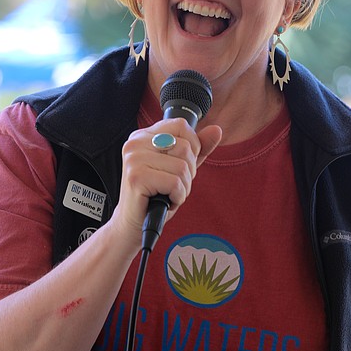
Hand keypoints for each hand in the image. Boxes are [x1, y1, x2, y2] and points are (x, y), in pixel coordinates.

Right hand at [110, 118, 221, 247]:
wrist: (133, 225)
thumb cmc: (156, 196)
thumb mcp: (179, 168)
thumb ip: (198, 148)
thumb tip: (217, 129)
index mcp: (143, 136)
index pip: (181, 125)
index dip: (192, 147)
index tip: (181, 165)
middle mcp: (135, 143)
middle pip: (185, 147)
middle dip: (188, 172)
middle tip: (171, 185)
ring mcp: (134, 159)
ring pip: (182, 167)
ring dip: (183, 187)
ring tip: (167, 194)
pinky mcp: (137, 177)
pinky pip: (175, 183)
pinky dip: (177, 197)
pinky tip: (165, 201)